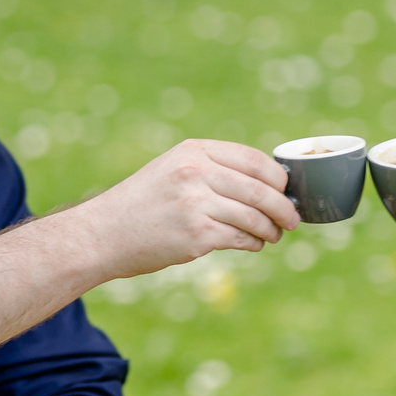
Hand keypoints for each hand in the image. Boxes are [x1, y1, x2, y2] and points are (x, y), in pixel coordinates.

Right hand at [73, 139, 297, 279]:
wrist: (102, 234)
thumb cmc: (141, 204)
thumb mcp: (172, 169)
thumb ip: (212, 169)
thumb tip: (266, 182)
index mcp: (194, 151)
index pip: (254, 159)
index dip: (279, 177)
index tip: (287, 190)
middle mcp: (196, 172)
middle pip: (262, 189)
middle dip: (284, 207)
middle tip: (292, 220)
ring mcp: (196, 204)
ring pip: (255, 216)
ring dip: (271, 229)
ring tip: (273, 235)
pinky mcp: (196, 235)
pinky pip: (240, 238)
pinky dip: (254, 243)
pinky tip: (254, 244)